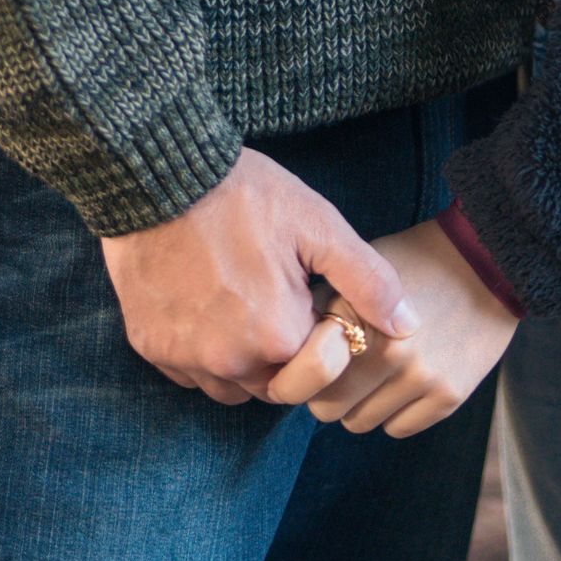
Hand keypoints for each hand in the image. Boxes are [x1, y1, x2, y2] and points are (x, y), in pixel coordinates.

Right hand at [100, 148, 417, 403]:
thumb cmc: (243, 194)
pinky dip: (206, 351)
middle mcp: (228, 364)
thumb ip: (367, 280)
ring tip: (245, 298)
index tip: (314, 295)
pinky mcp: (151, 348)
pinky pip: (192, 371)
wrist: (157, 175)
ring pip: (233, 386)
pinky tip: (208, 303)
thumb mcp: (316, 224)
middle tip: (280, 295)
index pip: (319, 370)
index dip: (325, 335)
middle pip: (277, 385)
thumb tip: (408, 326)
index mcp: (276, 338)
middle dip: (288, 352)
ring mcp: (185, 359)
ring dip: (247, 359)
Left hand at [264, 218, 516, 438]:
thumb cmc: (412, 261)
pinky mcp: (448, 395)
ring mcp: (421, 376)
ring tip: (377, 372)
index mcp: (358, 313)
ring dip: (362, 403)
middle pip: (327, 409)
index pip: (306, 374)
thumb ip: (324, 306)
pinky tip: (405, 380)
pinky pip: (398, 429)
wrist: (486, 261)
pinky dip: (395, 411)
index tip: (311, 364)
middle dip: (330, 392)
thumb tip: (286, 349)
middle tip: (344, 371)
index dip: (304, 371)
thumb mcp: (358, 267)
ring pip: (360, 423)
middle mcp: (387, 350)